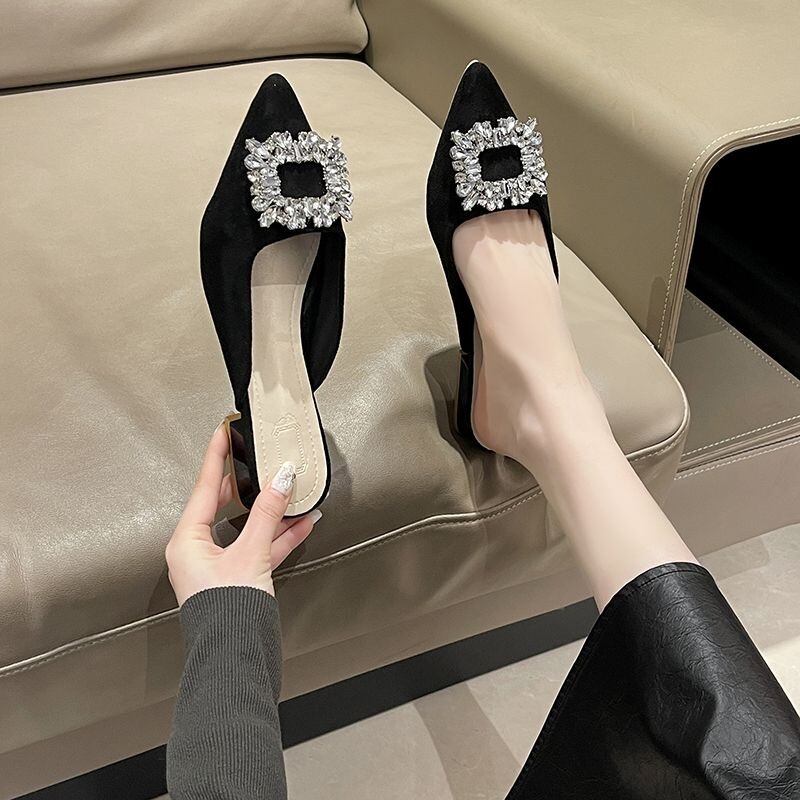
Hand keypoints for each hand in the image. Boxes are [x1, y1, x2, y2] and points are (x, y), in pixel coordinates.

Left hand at [166, 425, 319, 604]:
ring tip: (293, 489)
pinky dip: (280, 535)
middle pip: (226, 504)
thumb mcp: (250, 554)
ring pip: (248, 526)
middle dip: (250, 484)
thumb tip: (280, 479)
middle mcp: (198, 550)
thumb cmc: (226, 613)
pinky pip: (259, 547)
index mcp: (187, 540)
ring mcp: (219, 564)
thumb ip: (268, 514)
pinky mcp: (238, 577)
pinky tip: (301, 522)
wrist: (234, 657)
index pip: (205, 486)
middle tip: (257, 456)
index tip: (223, 431)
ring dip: (273, 511)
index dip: (216, 456)